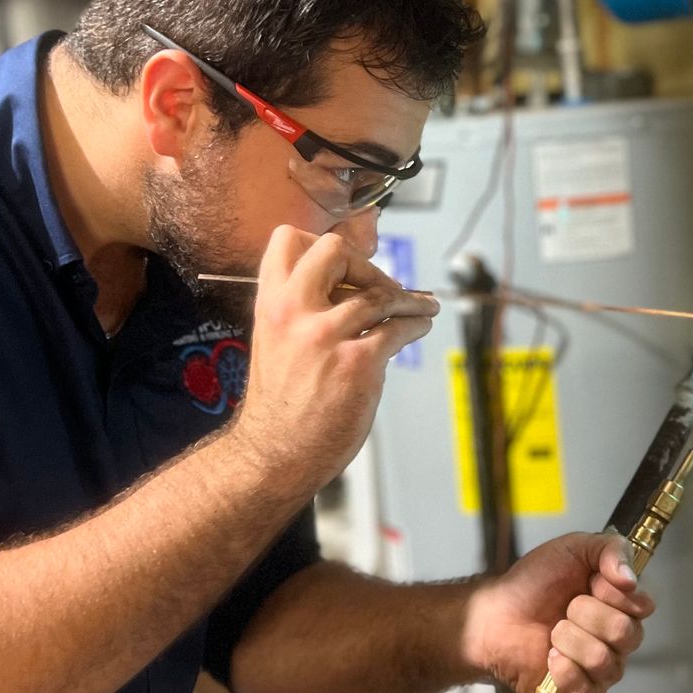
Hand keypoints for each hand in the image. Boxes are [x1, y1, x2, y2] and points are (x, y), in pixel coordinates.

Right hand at [226, 226, 438, 495]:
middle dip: (366, 264)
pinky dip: (416, 324)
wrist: (275, 453)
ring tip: (422, 306)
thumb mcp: (274, 341)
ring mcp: (326, 336)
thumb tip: (349, 289)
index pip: (288, 240)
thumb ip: (302, 310)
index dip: (320, 242)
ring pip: (379, 293)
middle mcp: (294, 312)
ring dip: (409, 299)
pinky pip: (397, 329)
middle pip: (335, 250)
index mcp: (271, 304)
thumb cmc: (280, 404)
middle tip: (383, 284)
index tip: (345, 262)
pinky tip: (420, 326)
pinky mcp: (357, 363)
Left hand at [460, 532, 655, 692]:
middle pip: (626, 633)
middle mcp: (618, 640)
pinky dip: (564, 671)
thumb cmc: (534, 582)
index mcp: (622, 606)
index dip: (614, 594)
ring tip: (553, 632)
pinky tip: (550, 657)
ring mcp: (602, 670)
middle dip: (587, 614)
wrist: (496, 613)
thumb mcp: (574, 548)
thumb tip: (630, 579)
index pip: (643, 606)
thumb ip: (611, 549)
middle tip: (566, 608)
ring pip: (603, 661)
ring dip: (569, 640)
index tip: (591, 583)